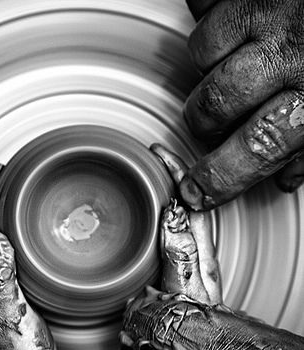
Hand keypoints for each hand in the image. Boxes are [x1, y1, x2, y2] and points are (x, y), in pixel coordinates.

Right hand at [178, 0, 303, 209]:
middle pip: (215, 102)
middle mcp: (291, 49)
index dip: (219, 177)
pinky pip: (205, 1)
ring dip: (210, 63)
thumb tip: (283, 177)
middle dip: (206, 120)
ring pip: (203, 49)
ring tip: (236, 59)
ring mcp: (269, 5)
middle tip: (217, 121)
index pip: (257, 148)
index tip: (196, 192)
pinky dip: (210, 12)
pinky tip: (236, 24)